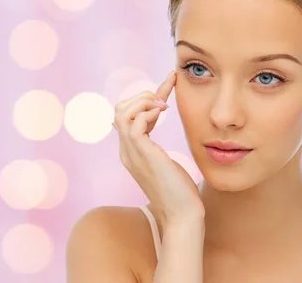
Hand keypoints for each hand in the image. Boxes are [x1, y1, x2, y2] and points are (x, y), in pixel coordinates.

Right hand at [113, 71, 204, 225]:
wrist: (183, 215)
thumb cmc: (180, 192)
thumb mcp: (167, 163)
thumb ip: (158, 148)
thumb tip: (163, 136)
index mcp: (131, 152)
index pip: (127, 116)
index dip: (145, 98)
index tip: (168, 85)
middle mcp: (127, 151)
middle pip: (118, 110)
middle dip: (140, 95)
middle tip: (164, 96)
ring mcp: (132, 153)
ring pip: (122, 113)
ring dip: (142, 101)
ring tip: (163, 103)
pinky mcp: (143, 155)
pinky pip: (133, 124)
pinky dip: (147, 112)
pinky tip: (164, 112)